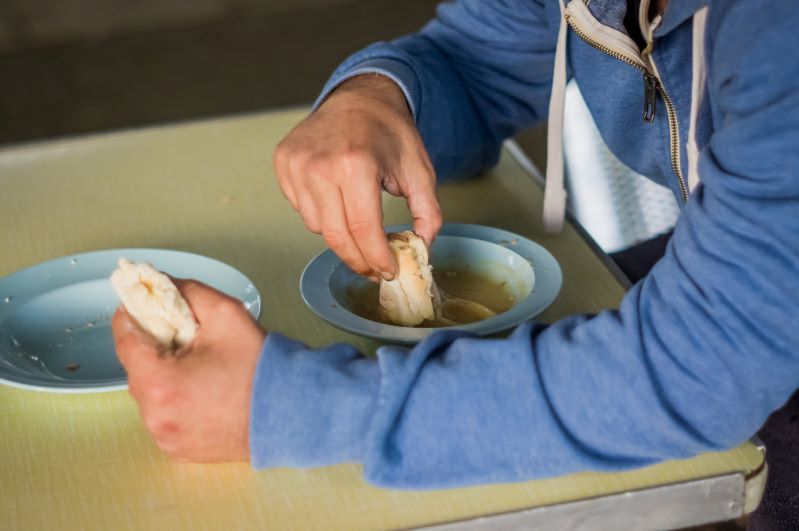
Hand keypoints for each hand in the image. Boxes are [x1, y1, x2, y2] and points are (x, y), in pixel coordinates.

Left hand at [112, 279, 265, 461]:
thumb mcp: (226, 314)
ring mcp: (165, 436)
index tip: (142, 301)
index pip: (125, 338)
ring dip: (164, 374)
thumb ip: (187, 292)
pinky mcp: (177, 449)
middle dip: (154, 345)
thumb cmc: (261, 368)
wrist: (292, 412)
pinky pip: (164, 415)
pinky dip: (175, 399)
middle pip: (137, 366)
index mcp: (159, 381)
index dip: (132, 314)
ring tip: (198, 365)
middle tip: (183, 334)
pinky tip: (202, 390)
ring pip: (149, 392)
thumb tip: (161, 283)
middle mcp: (155, 414)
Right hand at [274, 74, 441, 280]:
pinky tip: (338, 201)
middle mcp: (320, 166)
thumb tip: (423, 249)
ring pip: (317, 227)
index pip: (364, 230)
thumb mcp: (420, 170)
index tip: (389, 272)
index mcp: (356, 164)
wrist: (359, 97)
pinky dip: (322, 215)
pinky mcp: (283, 164)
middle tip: (374, 269)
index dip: (377, 258)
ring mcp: (296, 164)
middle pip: (336, 236)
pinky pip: (301, 209)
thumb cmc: (390, 132)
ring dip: (341, 235)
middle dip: (359, 260)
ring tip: (359, 225)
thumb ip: (428, 213)